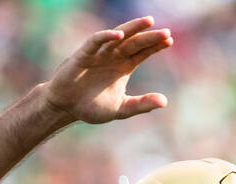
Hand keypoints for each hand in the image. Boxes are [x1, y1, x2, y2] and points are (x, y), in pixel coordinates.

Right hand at [43, 16, 172, 124]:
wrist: (66, 109)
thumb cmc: (92, 106)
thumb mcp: (121, 109)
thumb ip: (141, 104)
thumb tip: (164, 102)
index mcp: (123, 66)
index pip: (143, 52)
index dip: (155, 46)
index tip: (170, 40)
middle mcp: (113, 57)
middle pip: (135, 43)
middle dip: (150, 37)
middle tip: (166, 32)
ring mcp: (99, 54)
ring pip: (118, 37)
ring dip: (133, 28)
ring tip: (148, 22)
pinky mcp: (83, 56)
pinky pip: (95, 42)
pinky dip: (105, 37)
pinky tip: (118, 35)